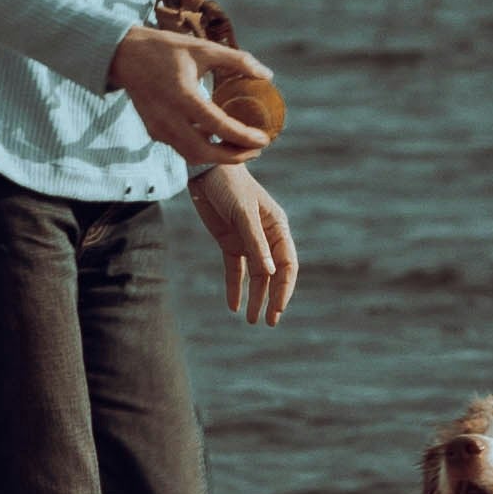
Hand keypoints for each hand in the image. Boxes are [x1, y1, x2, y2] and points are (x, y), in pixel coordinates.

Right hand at [110, 27, 277, 169]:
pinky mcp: (153, 131)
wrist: (125, 55)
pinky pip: (181, 148)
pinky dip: (202, 150)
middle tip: (256, 150)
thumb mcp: (204, 48)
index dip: (244, 137)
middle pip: (205, 152)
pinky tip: (218, 139)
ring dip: (218, 157)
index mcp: (183, 96)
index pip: (219, 126)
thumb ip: (237, 60)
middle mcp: (169, 118)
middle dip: (234, 157)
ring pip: (192, 155)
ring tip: (241, 148)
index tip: (264, 139)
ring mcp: (158, 128)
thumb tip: (268, 75)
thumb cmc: (166, 49)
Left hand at [187, 165, 298, 325]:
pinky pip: (235, 270)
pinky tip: (234, 306)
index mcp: (278, 228)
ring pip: (256, 276)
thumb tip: (270, 273)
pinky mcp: (229, 242)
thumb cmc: (230, 186)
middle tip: (269, 322)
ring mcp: (248, 241)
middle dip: (272, 298)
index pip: (287, 265)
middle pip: (273, 275)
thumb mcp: (243, 214)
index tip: (278, 309)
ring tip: (252, 320)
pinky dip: (235, 287)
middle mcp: (266, 237)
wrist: (205, 171)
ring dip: (255, 297)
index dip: (284, 288)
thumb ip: (256, 243)